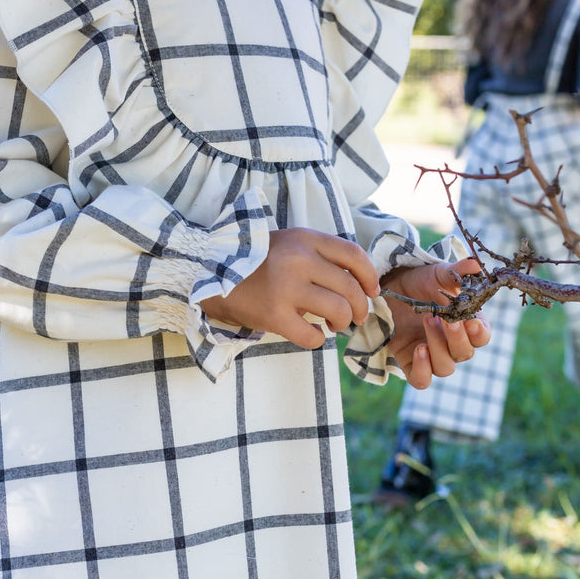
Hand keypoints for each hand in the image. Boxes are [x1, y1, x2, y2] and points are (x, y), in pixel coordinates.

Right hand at [199, 228, 378, 349]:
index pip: (354, 255)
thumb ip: (319, 254)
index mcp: (304, 239)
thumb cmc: (253, 260)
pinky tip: (312, 335)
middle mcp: (298, 260)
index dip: (370, 277)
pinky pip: (311, 336)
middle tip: (356, 316)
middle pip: (350, 287)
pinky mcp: (273, 315)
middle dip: (361, 307)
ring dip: (342, 323)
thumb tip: (358, 282)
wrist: (207, 272)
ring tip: (334, 325)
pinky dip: (317, 340)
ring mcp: (286, 288)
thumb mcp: (288, 242)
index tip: (372, 291)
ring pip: (338, 311)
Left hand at [382, 257, 490, 387]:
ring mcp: (432, 355)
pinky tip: (418, 350)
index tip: (472, 322)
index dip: (480, 333)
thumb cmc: (421, 282)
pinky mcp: (412, 363)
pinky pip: (422, 380)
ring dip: (438, 347)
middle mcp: (452, 344)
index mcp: (466, 324)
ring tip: (427, 321)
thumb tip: (475, 264)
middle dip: (457, 338)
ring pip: (445, 367)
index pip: (482, 337)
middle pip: (464, 354)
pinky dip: (422, 370)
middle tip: (447, 320)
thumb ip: (457, 271)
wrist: (391, 287)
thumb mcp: (438, 273)